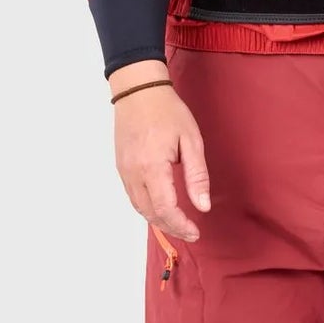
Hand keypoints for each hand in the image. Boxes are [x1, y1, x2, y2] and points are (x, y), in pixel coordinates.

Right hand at [109, 60, 211, 242]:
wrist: (139, 90)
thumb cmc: (168, 111)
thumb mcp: (191, 140)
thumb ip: (197, 175)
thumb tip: (203, 206)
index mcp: (153, 168)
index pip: (165, 209)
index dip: (181, 225)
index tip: (196, 231)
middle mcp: (134, 174)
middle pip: (150, 213)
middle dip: (171, 227)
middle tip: (190, 232)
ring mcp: (124, 171)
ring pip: (139, 207)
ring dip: (158, 220)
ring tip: (177, 224)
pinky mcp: (121, 166)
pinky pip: (132, 196)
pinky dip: (146, 208)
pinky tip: (159, 207)